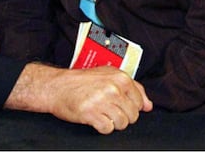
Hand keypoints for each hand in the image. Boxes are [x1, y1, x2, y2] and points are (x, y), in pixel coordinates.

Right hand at [5, 63, 152, 134]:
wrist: (56, 86)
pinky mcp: (92, 114)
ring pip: (122, 124)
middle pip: (132, 116)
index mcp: (120, 78)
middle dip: (121, 116)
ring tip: (100, 113)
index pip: (139, 102)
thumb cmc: (81, 81)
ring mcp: (103, 101)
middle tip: (107, 108)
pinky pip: (108, 129)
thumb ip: (133, 88)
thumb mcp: (109, 76)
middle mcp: (113, 88)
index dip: (129, 107)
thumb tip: (148, 105)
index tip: (118, 104)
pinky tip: (94, 118)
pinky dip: (102, 127)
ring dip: (112, 122)